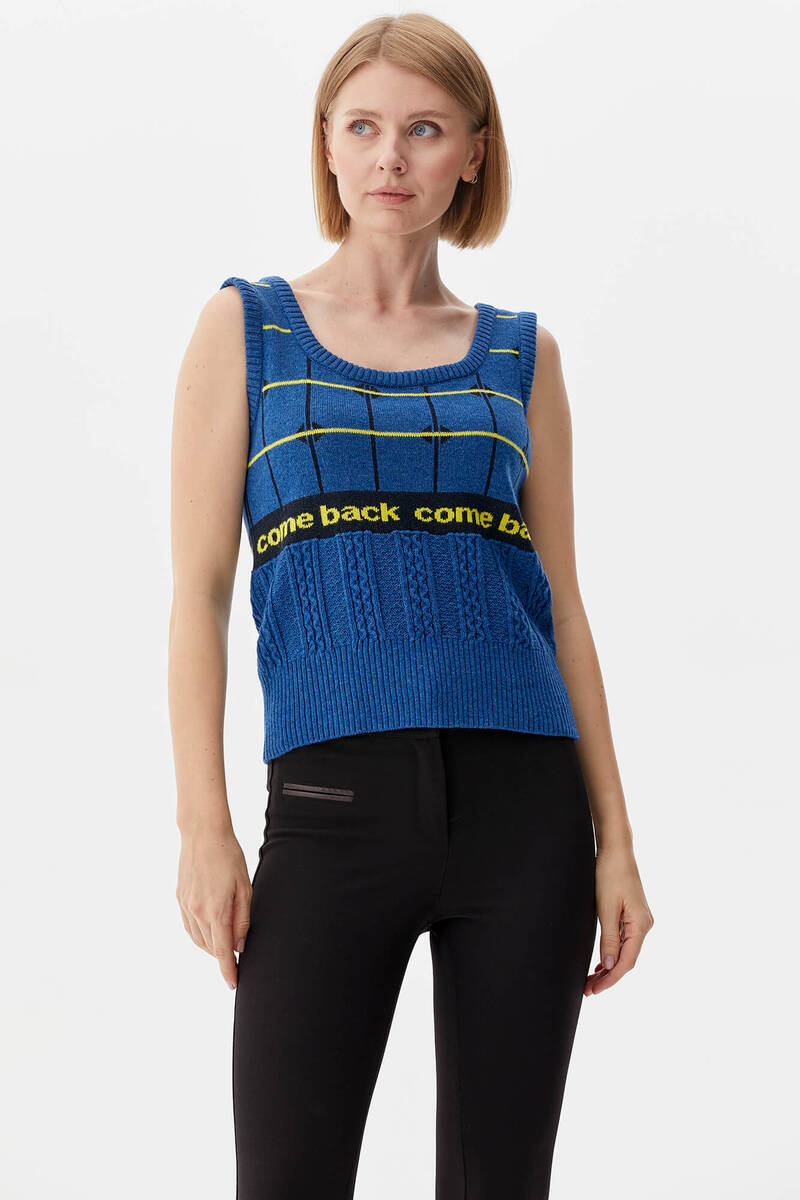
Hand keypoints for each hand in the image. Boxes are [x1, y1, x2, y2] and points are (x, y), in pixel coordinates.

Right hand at [176, 824, 252, 990]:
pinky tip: (209, 930)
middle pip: (210, 947)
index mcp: (216, 911)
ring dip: (211, 947)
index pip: (222, 951)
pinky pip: (189, 926)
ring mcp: (186, 906)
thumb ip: (242, 920)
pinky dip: (199, 934)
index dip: (228, 970)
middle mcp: (197, 912)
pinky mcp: (180, 898)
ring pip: (198, 939)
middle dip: (222, 956)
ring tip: (224, 945)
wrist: (202, 834)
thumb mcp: (244, 887)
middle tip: (236, 958)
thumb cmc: (229, 856)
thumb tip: (239, 946)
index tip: (233, 984)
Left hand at [585, 842, 653, 995]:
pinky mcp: (633, 915)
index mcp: (641, 925)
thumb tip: (610, 966)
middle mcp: (644, 925)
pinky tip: (601, 963)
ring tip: (591, 981)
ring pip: (625, 952)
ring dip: (609, 967)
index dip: (610, 979)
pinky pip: (624, 941)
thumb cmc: (610, 874)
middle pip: (626, 960)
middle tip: (588, 989)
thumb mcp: (606, 908)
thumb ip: (609, 939)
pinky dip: (612, 953)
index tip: (594, 990)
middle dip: (608, 976)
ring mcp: (640, 920)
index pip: (626, 962)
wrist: (616, 850)